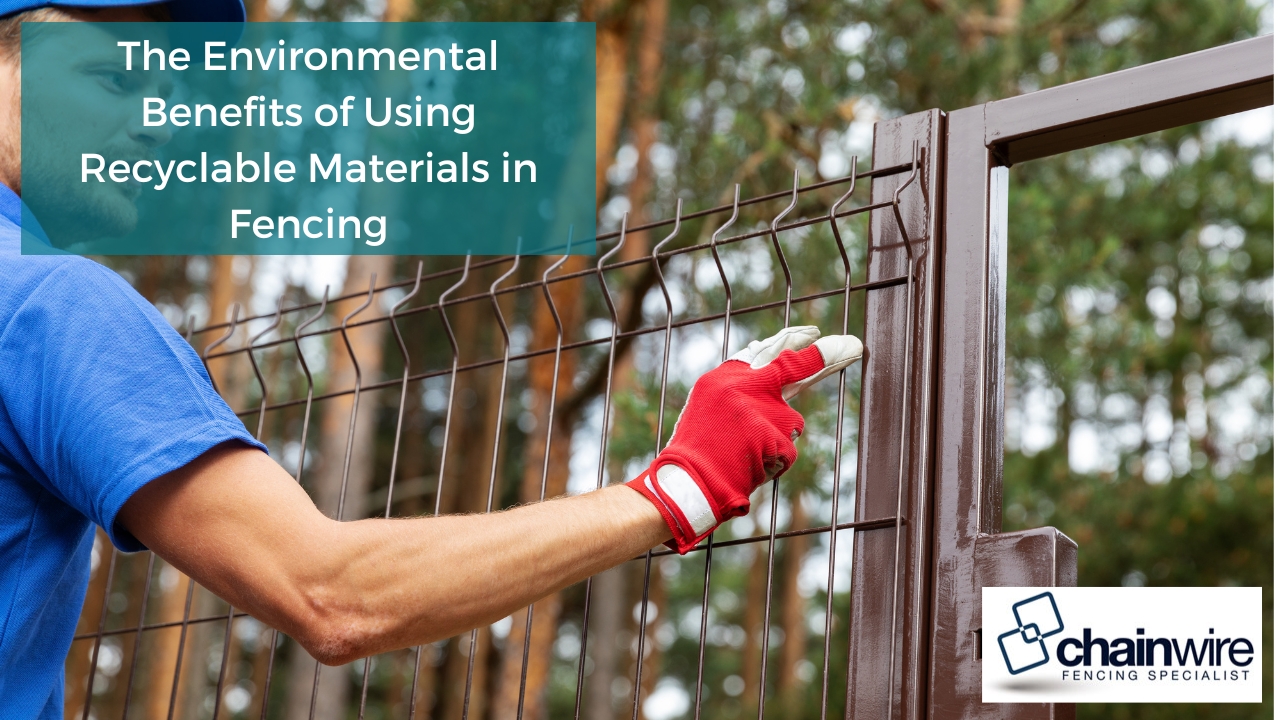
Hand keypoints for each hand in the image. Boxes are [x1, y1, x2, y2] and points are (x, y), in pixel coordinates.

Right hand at [626, 326, 863, 552]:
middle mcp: (745, 386)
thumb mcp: (709, 406)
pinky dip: (774, 463)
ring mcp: (762, 410)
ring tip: (744, 454)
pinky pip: (788, 451)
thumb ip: (740, 386)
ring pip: (793, 423)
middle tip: (855, 345)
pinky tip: (750, 467)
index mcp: (725, 376)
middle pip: (797, 367)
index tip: (812, 333)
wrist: (689, 482)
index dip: (792, 341)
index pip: (766, 350)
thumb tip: (773, 365)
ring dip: (778, 440)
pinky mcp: (775, 436)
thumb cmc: (698, 450)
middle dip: (829, 356)